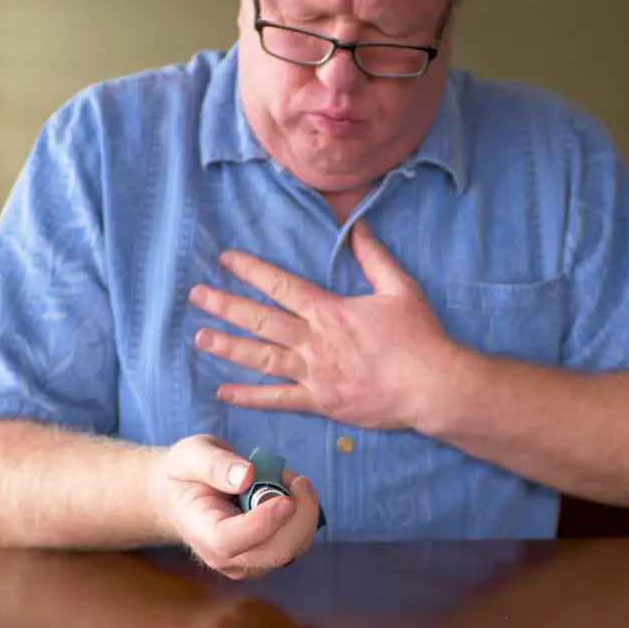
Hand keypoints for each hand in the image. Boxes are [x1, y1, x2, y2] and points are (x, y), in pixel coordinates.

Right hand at [146, 434, 318, 578]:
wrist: (185, 494)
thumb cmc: (187, 474)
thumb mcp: (191, 455)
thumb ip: (215, 464)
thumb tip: (248, 476)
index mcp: (201, 532)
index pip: (230, 542)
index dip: (262, 524)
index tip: (286, 500)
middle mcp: (225, 557)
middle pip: (275, 551)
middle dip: (298, 514)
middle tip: (290, 475)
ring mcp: (249, 561)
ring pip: (294, 547)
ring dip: (304, 509)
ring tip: (286, 477)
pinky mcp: (268, 555)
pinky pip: (299, 540)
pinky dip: (305, 513)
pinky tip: (290, 490)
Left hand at [188, 219, 458, 430]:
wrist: (431, 384)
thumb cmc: (419, 337)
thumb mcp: (401, 288)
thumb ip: (375, 257)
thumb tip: (358, 225)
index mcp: (331, 311)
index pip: (281, 286)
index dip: (251, 271)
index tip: (227, 260)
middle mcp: (315, 341)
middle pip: (261, 320)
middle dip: (226, 306)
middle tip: (197, 296)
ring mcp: (315, 373)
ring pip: (262, 358)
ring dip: (229, 347)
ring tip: (200, 338)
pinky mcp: (321, 402)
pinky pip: (278, 399)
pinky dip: (249, 396)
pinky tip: (224, 392)